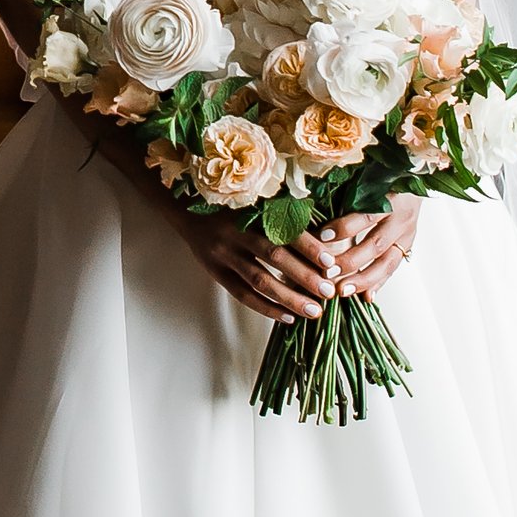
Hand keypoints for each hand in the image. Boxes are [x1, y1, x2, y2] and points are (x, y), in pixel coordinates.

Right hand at [175, 199, 418, 321]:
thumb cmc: (232, 202)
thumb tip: (325, 231)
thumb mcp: (256, 198)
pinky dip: (265, 307)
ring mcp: (223, 254)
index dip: (309, 247)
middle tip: (328, 292)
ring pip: (259, 280)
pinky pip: (242, 294)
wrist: (185, 208)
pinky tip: (287, 317)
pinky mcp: (215, 272)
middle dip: (304, 277)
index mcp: (250, 210)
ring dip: (289, 298)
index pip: (285, 230)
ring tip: (313, 311)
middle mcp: (236, 232)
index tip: (331, 263)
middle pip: (274, 257)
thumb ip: (284, 211)